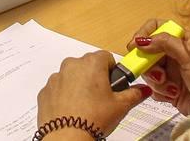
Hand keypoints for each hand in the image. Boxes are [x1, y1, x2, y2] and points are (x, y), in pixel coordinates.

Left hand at [37, 50, 151, 135]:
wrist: (66, 139)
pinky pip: (58, 89)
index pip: (106, 57)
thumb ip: (134, 94)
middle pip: (88, 66)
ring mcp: (56, 77)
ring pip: (72, 76)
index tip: (112, 87)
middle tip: (101, 100)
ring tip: (85, 108)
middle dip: (94, 78)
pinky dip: (64, 96)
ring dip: (78, 86)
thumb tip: (145, 89)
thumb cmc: (95, 119)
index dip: (111, 71)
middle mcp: (72, 64)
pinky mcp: (44, 91)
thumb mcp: (120, 107)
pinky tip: (71, 112)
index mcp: (92, 63)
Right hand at [128, 20, 189, 115]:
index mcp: (182, 39)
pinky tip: (172, 95)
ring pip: (149, 70)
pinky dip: (160, 92)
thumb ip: (166, 43)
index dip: (144, 34)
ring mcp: (169, 69)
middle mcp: (174, 52)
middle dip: (151, 66)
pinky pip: (152, 86)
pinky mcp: (166, 85)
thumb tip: (143, 40)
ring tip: (172, 88)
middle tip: (160, 75)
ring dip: (158, 82)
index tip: (135, 46)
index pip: (157, 27)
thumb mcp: (188, 57)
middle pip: (149, 51)